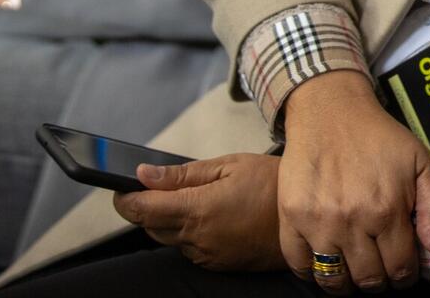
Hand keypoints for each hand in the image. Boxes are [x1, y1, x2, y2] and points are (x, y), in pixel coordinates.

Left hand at [114, 153, 285, 271]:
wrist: (306, 217)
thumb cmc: (272, 184)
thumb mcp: (229, 166)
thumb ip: (183, 174)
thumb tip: (145, 174)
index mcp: (198, 209)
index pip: (140, 209)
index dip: (125, 197)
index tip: (123, 187)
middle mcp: (197, 238)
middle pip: (149, 227)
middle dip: (147, 207)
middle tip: (163, 186)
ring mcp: (207, 255)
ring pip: (169, 239)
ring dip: (170, 221)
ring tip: (197, 198)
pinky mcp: (217, 265)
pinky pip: (190, 249)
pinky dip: (190, 233)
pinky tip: (212, 215)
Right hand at [278, 71, 429, 291]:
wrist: (331, 111)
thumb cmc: (379, 138)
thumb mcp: (422, 162)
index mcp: (387, 210)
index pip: (400, 269)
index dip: (406, 275)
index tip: (403, 269)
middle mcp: (351, 221)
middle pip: (368, 279)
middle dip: (379, 280)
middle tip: (379, 268)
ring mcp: (317, 223)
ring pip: (333, 280)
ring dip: (347, 283)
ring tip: (354, 270)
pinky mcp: (291, 218)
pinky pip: (299, 266)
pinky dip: (312, 273)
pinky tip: (326, 261)